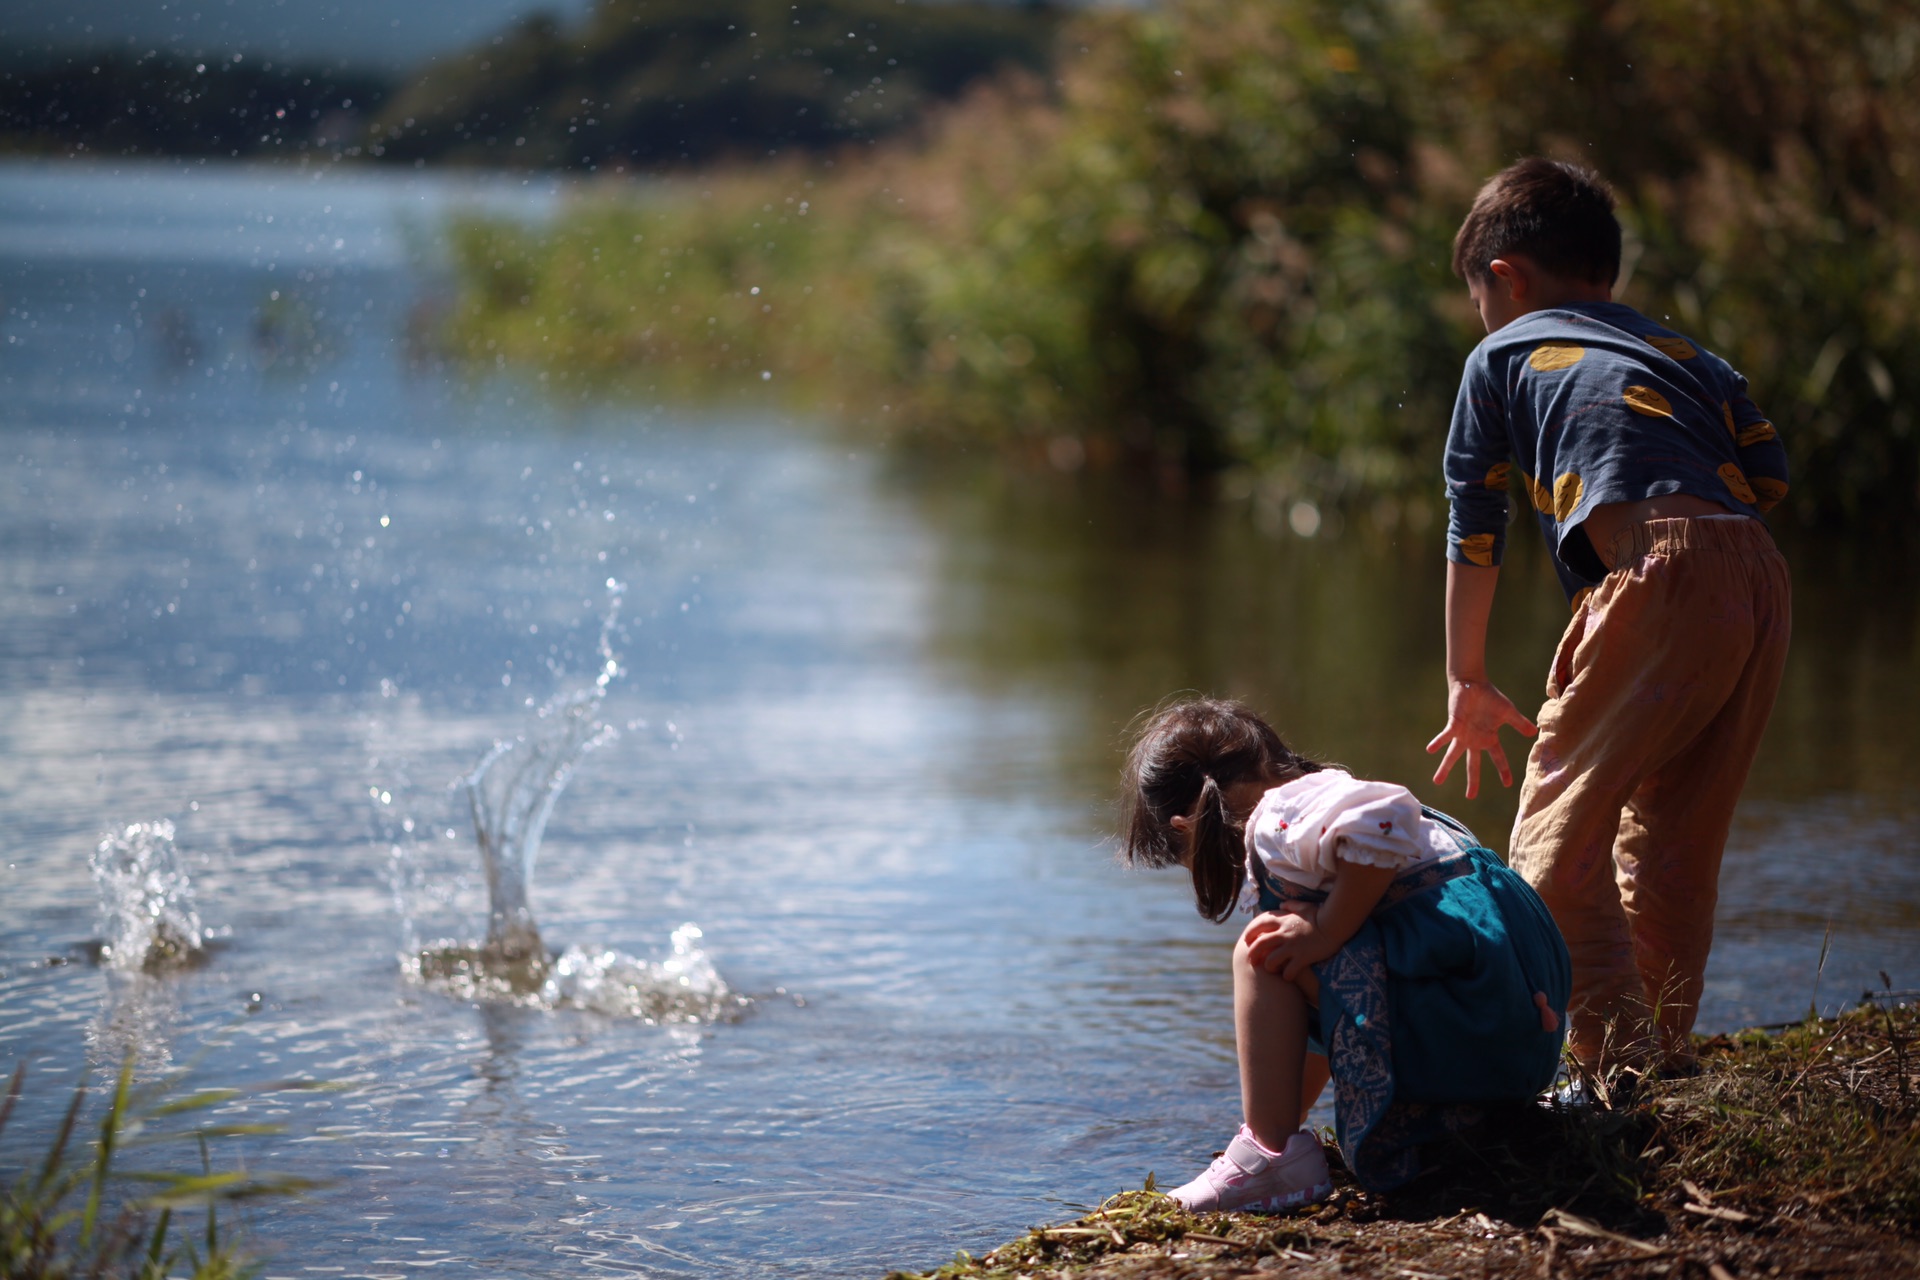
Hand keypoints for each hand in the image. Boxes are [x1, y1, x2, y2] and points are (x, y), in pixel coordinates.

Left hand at [1240, 909, 1335, 981]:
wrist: (1335, 924)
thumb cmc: (1321, 914)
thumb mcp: (1304, 906)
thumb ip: (1291, 905)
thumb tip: (1281, 903)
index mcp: (1283, 921)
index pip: (1259, 924)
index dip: (1250, 932)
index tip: (1247, 940)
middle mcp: (1284, 934)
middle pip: (1260, 944)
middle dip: (1253, 954)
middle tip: (1252, 961)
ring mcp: (1292, 947)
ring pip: (1271, 960)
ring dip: (1269, 966)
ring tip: (1272, 969)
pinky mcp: (1302, 957)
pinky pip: (1289, 971)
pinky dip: (1286, 976)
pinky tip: (1287, 977)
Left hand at [1426, 678, 1536, 798]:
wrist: (1473, 684)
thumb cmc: (1490, 697)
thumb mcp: (1508, 712)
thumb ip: (1519, 723)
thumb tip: (1534, 733)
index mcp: (1489, 738)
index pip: (1498, 758)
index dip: (1504, 771)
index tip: (1508, 784)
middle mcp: (1474, 740)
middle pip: (1473, 764)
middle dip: (1472, 780)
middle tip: (1470, 797)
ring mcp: (1463, 734)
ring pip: (1452, 755)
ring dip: (1445, 767)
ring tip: (1436, 781)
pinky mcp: (1454, 724)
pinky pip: (1445, 736)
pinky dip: (1438, 742)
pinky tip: (1430, 750)